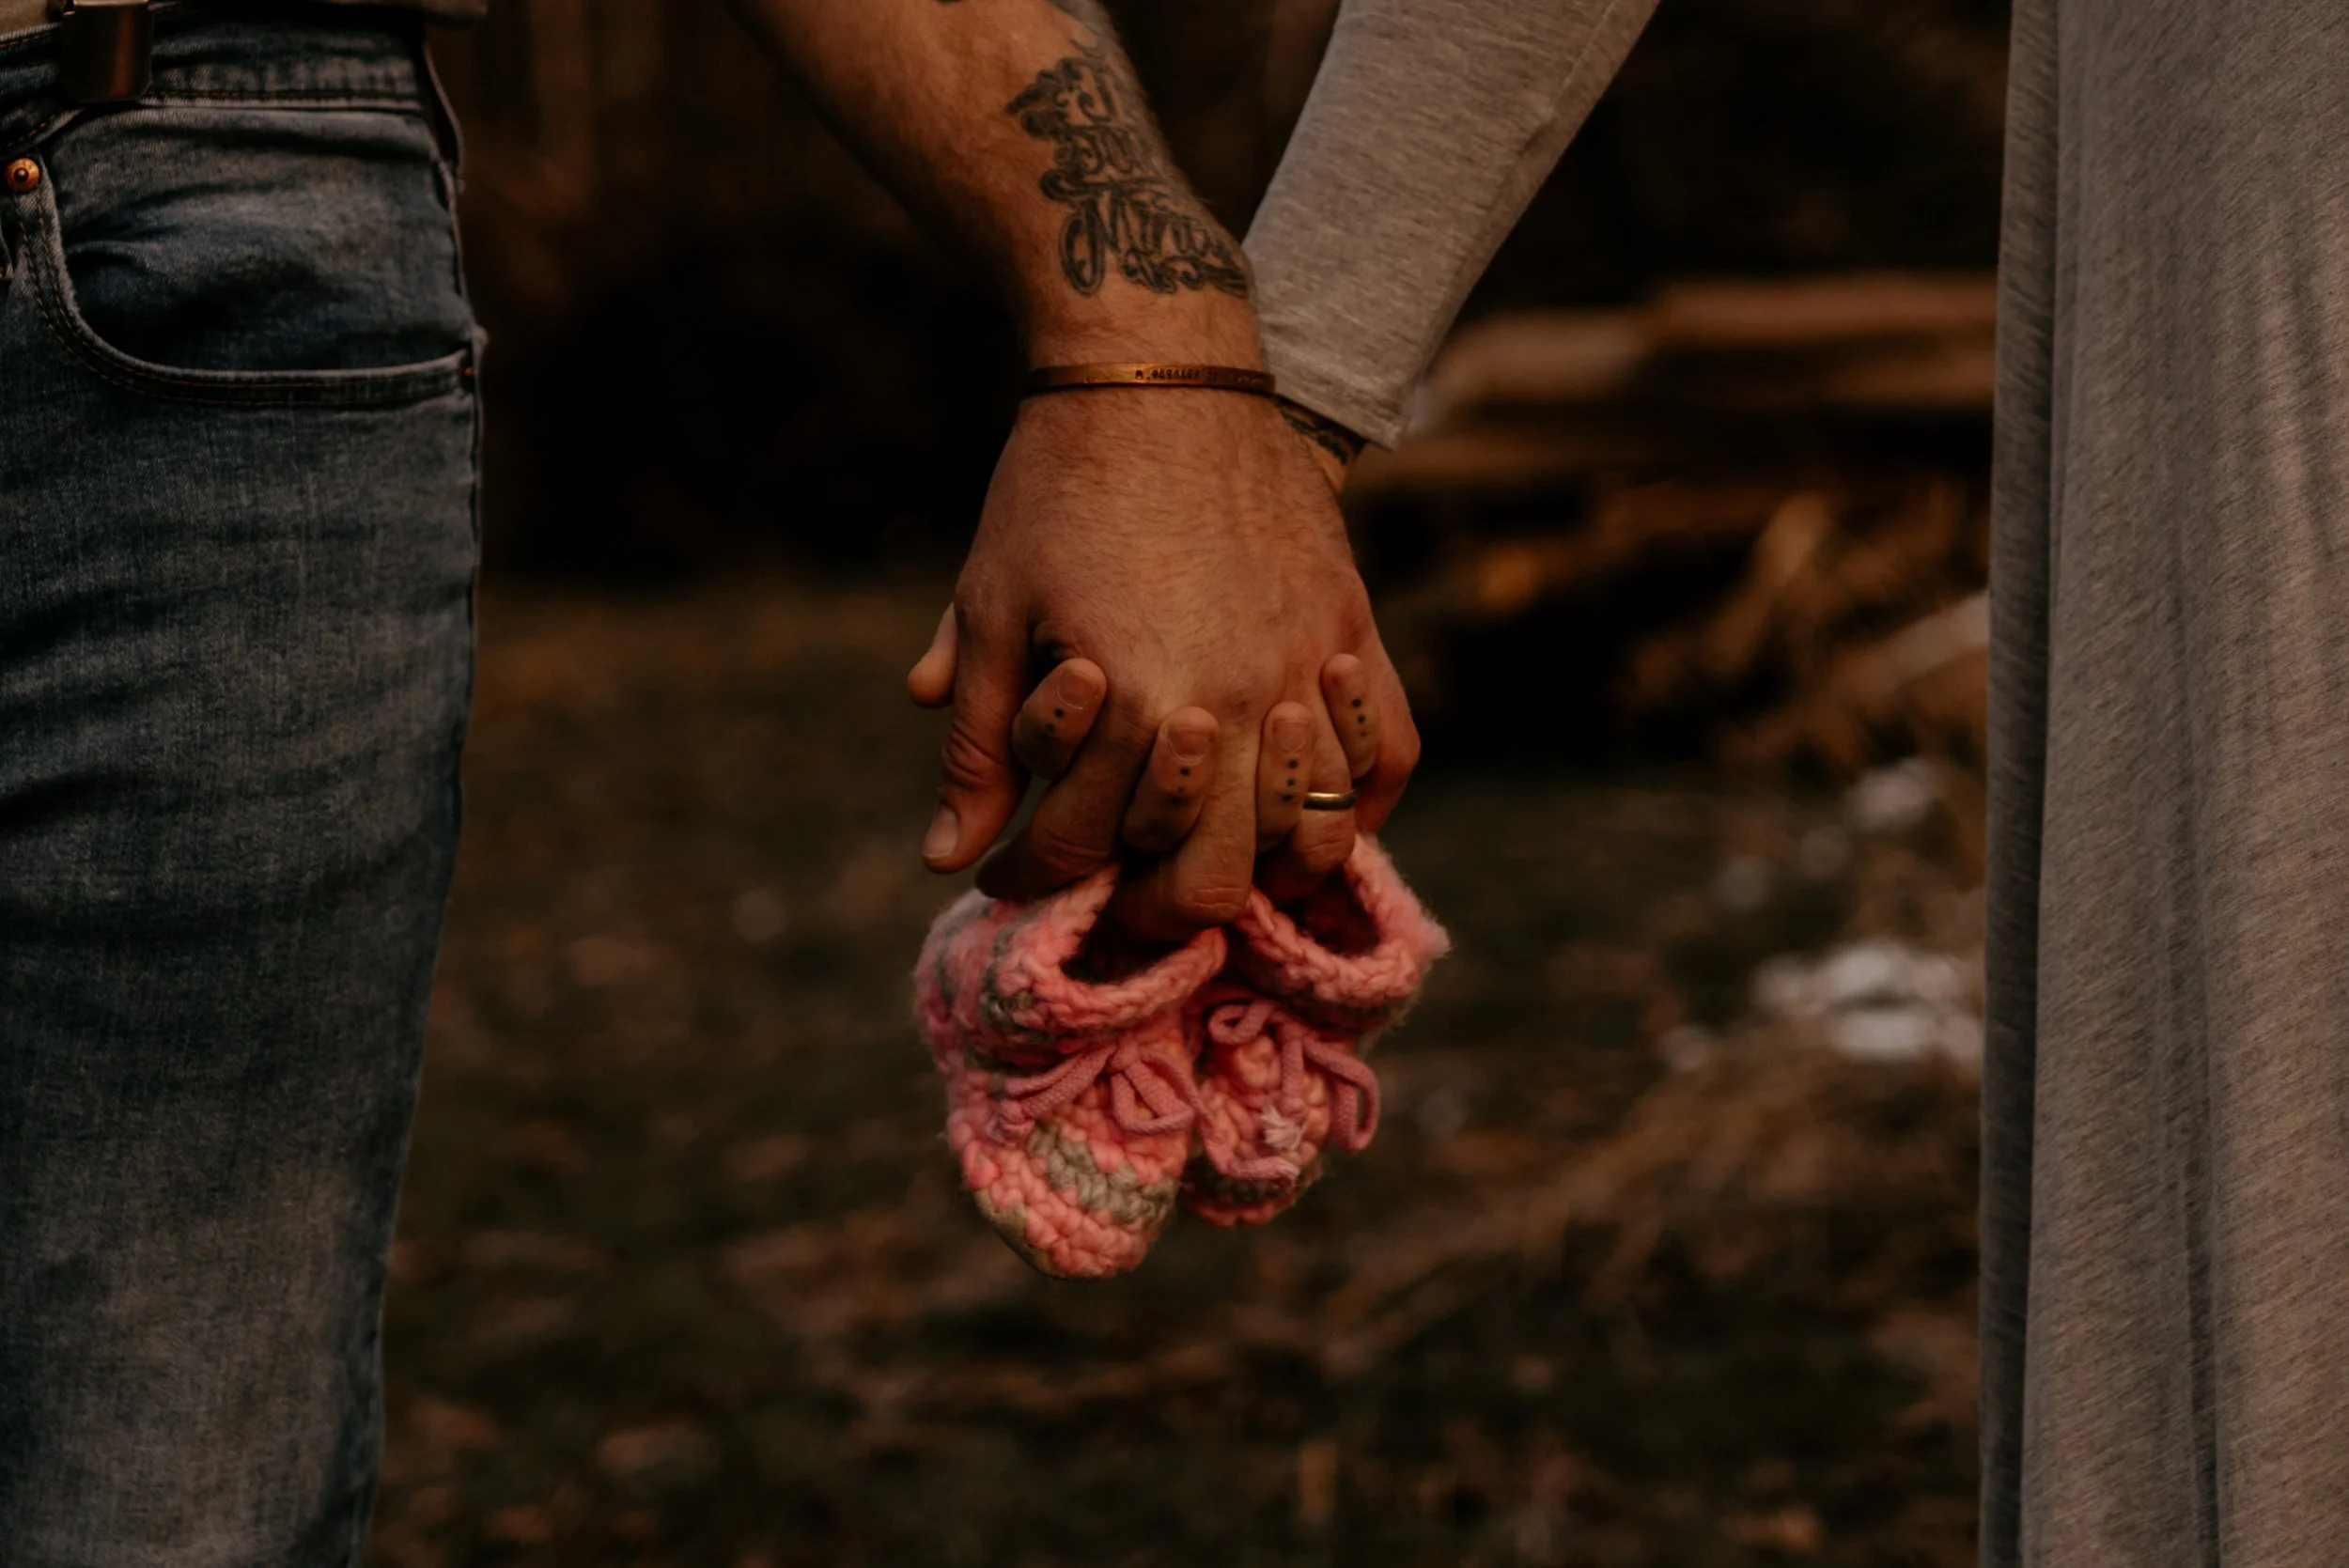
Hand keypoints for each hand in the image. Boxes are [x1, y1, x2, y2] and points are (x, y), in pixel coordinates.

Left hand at [908, 386, 1415, 935]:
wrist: (1159, 367)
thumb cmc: (1057, 486)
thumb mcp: (993, 610)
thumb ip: (979, 748)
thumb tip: (946, 859)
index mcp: (1135, 703)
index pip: (1083, 849)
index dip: (1032, 878)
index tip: (1005, 875)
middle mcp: (1233, 702)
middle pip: (1209, 880)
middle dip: (1148, 911)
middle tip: (1115, 898)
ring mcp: (1307, 668)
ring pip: (1306, 836)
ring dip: (1254, 867)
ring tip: (1206, 861)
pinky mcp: (1352, 626)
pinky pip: (1385, 753)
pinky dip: (1356, 806)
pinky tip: (1308, 817)